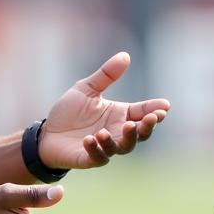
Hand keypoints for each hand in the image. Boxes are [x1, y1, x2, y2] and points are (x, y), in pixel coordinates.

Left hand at [40, 52, 169, 168]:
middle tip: (150, 119)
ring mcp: (105, 147)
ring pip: (123, 147)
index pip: (143, 112)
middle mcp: (117, 132)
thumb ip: (106, 75)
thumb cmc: (69, 112)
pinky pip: (99, 157)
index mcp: (120, 115)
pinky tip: (90, 139)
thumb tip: (125, 55)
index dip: (155, 110)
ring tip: (108, 130)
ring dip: (123, 139)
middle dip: (147, 127)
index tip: (165, 106)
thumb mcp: (86, 88)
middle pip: (140, 134)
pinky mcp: (90, 158)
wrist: (48, 133)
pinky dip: (96, 149)